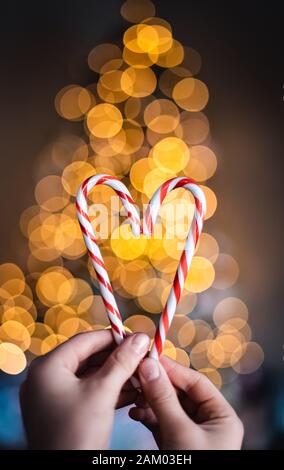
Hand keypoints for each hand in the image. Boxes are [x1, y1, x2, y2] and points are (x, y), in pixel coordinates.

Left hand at [20, 330, 148, 448]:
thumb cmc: (77, 435)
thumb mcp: (103, 393)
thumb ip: (122, 362)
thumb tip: (140, 338)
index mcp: (48, 367)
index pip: (85, 340)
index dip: (114, 337)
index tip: (138, 338)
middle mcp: (45, 379)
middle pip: (88, 357)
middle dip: (117, 359)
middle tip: (142, 358)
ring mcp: (51, 398)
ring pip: (89, 377)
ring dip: (116, 376)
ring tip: (141, 376)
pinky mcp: (61, 413)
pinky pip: (86, 394)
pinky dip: (108, 392)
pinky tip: (131, 393)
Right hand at [130, 356, 243, 449]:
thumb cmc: (196, 469)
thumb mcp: (180, 432)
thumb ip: (163, 398)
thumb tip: (148, 365)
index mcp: (222, 417)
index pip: (196, 383)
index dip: (172, 369)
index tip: (149, 358)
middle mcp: (208, 423)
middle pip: (180, 393)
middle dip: (157, 385)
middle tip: (136, 373)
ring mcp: (190, 434)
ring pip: (167, 407)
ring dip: (149, 400)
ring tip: (132, 394)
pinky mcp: (175, 444)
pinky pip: (160, 422)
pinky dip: (147, 416)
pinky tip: (135, 411)